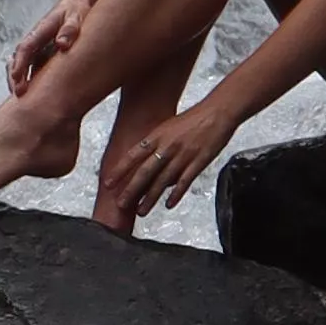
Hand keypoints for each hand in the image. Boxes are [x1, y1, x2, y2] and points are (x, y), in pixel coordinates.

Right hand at [7, 11, 69, 94]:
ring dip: (19, 79)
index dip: (19, 64)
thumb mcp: (76, 17)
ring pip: (22, 64)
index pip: (25, 48)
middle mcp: (34, 39)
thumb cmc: (75, 9)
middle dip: (14, 76)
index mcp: (40, 30)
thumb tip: (61, 44)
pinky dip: (28, 78)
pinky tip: (32, 93)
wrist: (76, 3)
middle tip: (17, 93)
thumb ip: (69, 30)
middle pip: (17, 58)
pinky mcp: (42, 53)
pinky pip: (31, 67)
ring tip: (20, 97)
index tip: (16, 77)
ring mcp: (37, 47)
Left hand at [92, 100, 229, 236]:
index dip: (120, 170)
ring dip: (150, 198)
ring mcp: (183, 155)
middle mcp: (167, 146)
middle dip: (131, 189)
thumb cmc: (193, 119)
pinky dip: (175, 194)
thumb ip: (156, 143)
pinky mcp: (198, 162)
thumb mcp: (168, 126)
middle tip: (120, 204)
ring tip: (141, 211)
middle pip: (145, 172)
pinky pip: (184, 182)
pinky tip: (168, 205)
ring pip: (162, 181)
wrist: (216, 112)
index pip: (133, 155)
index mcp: (158, 136)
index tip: (108, 182)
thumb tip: (145, 160)